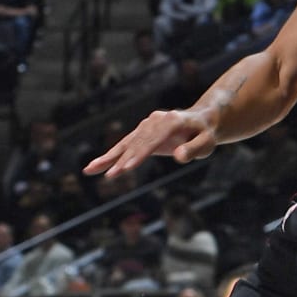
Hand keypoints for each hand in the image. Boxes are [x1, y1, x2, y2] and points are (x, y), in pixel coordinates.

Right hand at [86, 104, 219, 180]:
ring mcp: (146, 125)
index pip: (152, 140)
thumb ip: (194, 150)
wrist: (202, 120)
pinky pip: (125, 145)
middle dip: (121, 160)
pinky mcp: (142, 131)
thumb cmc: (206, 134)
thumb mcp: (207, 143)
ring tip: (89, 170)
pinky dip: (111, 156)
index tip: (128, 168)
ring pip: (125, 143)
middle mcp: (155, 120)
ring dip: (108, 158)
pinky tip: (96, 166)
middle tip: (109, 176)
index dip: (139, 154)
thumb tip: (178, 157)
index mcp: (171, 121)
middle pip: (135, 142)